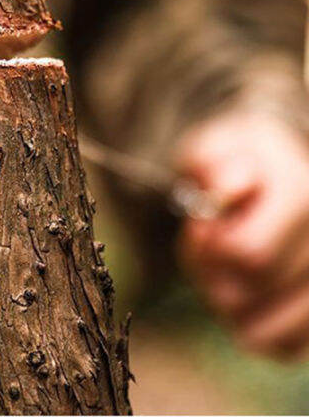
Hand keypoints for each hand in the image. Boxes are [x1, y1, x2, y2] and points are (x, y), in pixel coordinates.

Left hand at [176, 109, 308, 359]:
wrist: (265, 175)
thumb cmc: (236, 165)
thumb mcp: (216, 148)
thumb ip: (215, 163)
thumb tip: (230, 190)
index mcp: (305, 193)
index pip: (249, 254)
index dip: (209, 248)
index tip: (199, 227)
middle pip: (254, 291)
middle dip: (212, 273)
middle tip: (206, 248)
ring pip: (271, 331)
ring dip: (229, 306)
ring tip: (222, 273)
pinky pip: (283, 348)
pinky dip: (252, 329)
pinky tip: (243, 298)